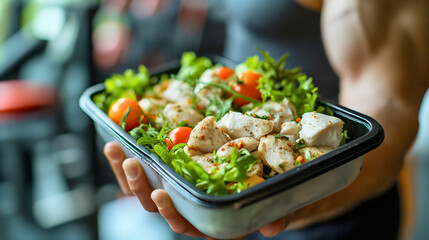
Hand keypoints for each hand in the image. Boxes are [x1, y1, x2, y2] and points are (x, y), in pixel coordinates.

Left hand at [104, 142, 287, 238]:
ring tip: (115, 149)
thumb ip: (274, 217)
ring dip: (127, 171)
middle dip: (140, 186)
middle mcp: (189, 208)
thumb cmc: (267, 194)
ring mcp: (178, 189)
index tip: (161, 194)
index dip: (171, 213)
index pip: (185, 224)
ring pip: (145, 187)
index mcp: (208, 221)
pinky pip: (146, 169)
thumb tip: (273, 227)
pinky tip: (117, 141)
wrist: (266, 179)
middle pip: (157, 204)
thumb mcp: (275, 205)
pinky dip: (130, 157)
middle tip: (131, 163)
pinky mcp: (172, 171)